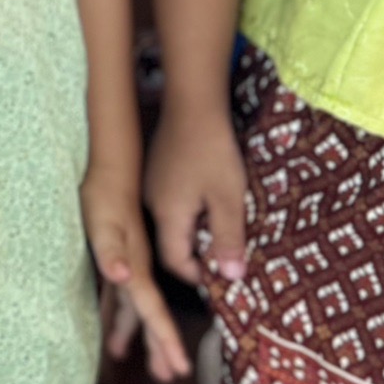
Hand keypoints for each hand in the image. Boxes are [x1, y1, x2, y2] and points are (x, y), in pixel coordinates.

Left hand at [85, 170, 192, 382]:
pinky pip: (117, 289)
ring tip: (125, 356)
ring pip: (133, 304)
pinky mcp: (117, 251)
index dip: (164, 339)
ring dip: (133, 331)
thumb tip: (122, 277)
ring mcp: (129, 259)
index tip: (179, 368)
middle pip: (149, 314)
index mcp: (138, 265)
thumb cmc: (104, 191)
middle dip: (158, 345)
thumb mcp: (104, 220)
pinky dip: (115, 308)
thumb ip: (111, 249)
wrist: (112, 161)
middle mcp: (138, 267)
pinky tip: (110, 319)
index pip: (153, 310)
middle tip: (167, 377)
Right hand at [146, 101, 249, 286]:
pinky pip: (168, 206)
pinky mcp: (156, 173)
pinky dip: (187, 216)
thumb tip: (232, 277)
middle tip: (224, 258)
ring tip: (219, 233)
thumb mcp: (228, 198)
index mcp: (168, 215)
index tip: (222, 277)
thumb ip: (228, 238)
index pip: (175, 261)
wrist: (192, 106)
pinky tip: (205, 205)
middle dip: (195, 257)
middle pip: (170, 244)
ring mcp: (151, 187)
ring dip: (192, 236)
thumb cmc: (213, 153)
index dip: (198, 276)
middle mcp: (152, 205)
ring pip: (169, 225)